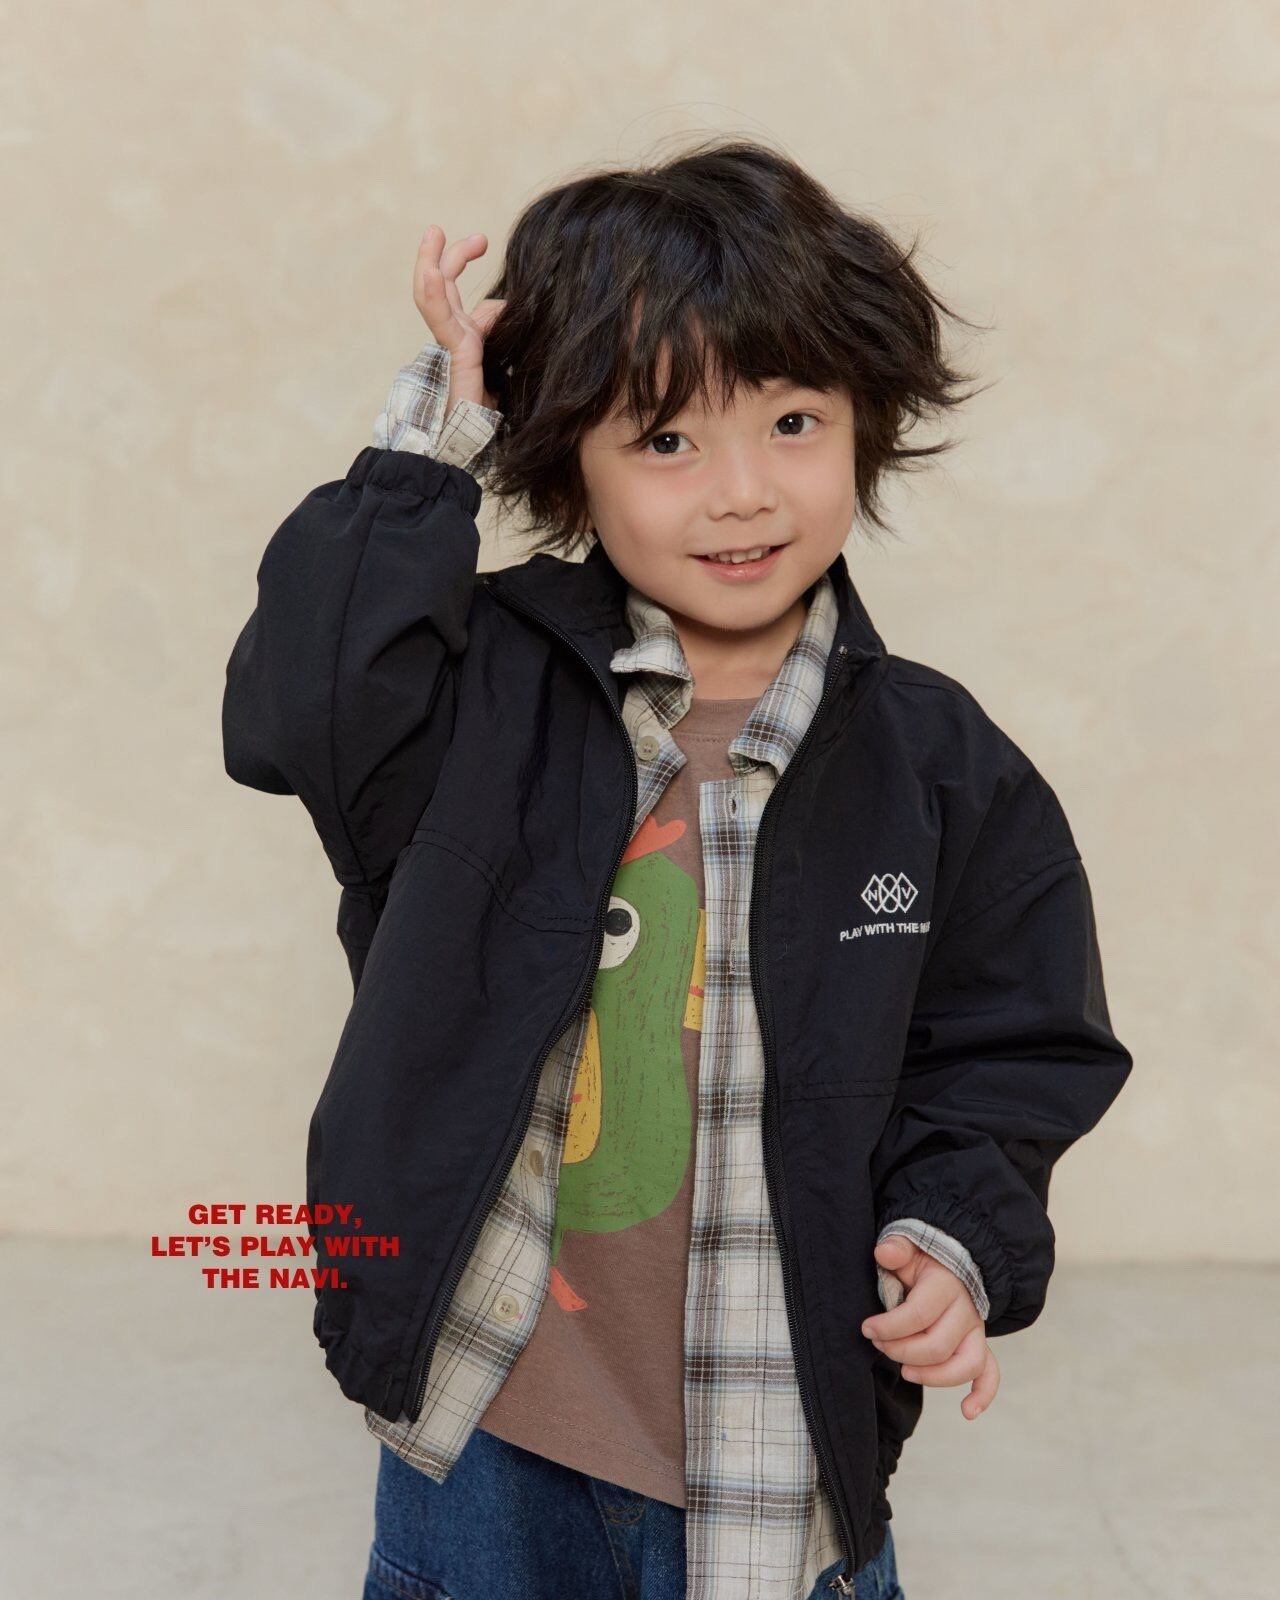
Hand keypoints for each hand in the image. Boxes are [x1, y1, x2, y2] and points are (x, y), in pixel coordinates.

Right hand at [412, 225, 505, 411]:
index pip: (460, 295)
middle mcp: (454, 339)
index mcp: (466, 340)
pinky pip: (440, 321)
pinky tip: (431, 274)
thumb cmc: (495, 415)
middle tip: (476, 237)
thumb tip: (507, 308)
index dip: (463, 263)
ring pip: (433, 296)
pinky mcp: (456, 356)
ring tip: (434, 233)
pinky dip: (432, 296)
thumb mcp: (509, 363)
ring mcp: (452, 345)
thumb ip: (504, 334)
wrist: (477, 448)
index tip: (483, 241)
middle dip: (452, 255)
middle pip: (443, 286)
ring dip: (431, 263)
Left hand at [860, 1232, 1000, 1419]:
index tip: (867, 1329)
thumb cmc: (922, 1260)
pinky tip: (967, 1412)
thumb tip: (885, 1252)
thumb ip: (897, 1248)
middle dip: (901, 1351)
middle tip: (880, 1346)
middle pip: (938, 1346)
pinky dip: (983, 1394)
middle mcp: (966, 1310)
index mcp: (946, 1285)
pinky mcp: (978, 1346)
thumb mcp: (909, 1248)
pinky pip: (990, 1373)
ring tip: (905, 1372)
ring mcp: (975, 1331)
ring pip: (965, 1364)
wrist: (951, 1263)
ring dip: (933, 1376)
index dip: (889, 1327)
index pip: (918, 1315)